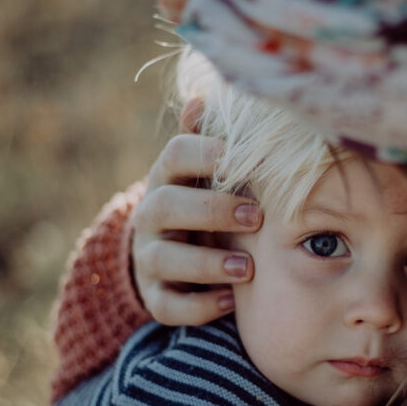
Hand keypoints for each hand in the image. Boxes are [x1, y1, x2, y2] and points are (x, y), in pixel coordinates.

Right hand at [132, 98, 262, 324]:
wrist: (176, 256)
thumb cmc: (206, 202)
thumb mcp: (208, 172)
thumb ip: (209, 140)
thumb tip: (204, 99)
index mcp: (168, 177)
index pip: (175, 155)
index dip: (206, 154)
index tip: (243, 158)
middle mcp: (151, 215)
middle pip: (165, 205)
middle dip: (211, 210)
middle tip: (257, 217)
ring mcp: (149, 257)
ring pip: (163, 259)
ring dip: (207, 263)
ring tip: (248, 268)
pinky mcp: (155, 295)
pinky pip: (166, 305)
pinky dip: (198, 306)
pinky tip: (230, 302)